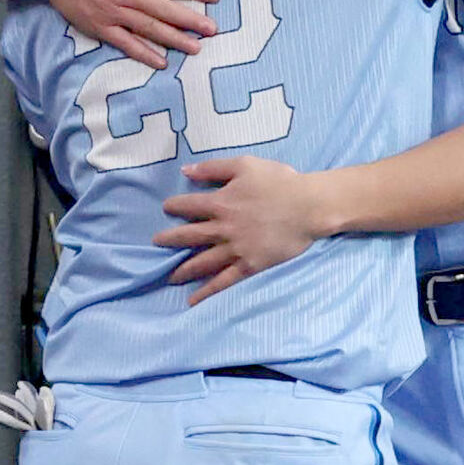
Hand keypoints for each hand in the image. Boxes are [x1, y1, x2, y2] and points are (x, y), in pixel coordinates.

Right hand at [20, 0, 218, 66]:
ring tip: (195, 48)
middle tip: (212, 29)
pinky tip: (161, 62)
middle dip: (190, 20)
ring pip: (148, 29)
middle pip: (164, 9)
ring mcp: (112, 12)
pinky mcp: (99, 26)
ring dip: (173, 40)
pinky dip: (143, 54)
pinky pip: (125, 43)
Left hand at [155, 156, 324, 304]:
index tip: (167, 208)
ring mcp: (235, 249)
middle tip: (156, 244)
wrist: (307, 206)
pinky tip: (193, 299)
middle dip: (170, 240)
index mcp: (221, 202)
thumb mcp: (245, 165)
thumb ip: (214, 168)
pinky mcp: (249, 265)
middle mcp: (223, 228)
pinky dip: (207, 291)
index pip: (189, 205)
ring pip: (202, 261)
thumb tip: (186, 170)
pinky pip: (224, 281)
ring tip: (170, 276)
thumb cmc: (279, 182)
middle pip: (189, 236)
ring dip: (183, 269)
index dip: (175, 206)